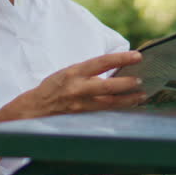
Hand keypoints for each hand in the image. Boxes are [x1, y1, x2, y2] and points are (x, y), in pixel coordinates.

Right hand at [0, 51, 144, 122]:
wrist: (34, 109)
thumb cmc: (53, 87)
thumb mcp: (69, 72)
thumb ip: (88, 71)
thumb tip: (115, 68)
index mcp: (74, 72)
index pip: (102, 62)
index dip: (121, 59)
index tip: (137, 56)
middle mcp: (77, 88)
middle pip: (108, 86)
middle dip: (127, 84)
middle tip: (141, 80)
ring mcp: (80, 105)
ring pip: (109, 103)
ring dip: (127, 100)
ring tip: (141, 96)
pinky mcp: (81, 118)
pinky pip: (104, 114)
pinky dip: (117, 110)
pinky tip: (128, 108)